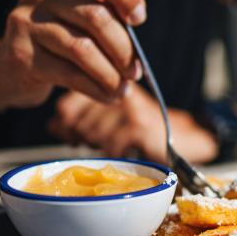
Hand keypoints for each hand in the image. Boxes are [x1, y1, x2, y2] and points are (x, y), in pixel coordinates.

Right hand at [0, 0, 145, 109]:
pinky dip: (96, 89)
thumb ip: (110, 20)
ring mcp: (26, 20)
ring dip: (111, 75)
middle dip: (124, 50)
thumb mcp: (84, 20)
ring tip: (123, 89)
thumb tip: (137, 52)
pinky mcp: (20, 52)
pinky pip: (68, 73)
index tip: (138, 19)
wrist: (10, 67)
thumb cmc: (62, 40)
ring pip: (82, 48)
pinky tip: (108, 97)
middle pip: (96, 16)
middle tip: (136, 72)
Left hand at [48, 88, 218, 163]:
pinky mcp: (140, 125)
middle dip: (80, 138)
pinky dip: (115, 155)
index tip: (69, 134)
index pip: (67, 105)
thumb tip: (52, 123)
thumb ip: (82, 115)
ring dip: (98, 148)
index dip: (65, 124)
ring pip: (92, 135)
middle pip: (78, 122)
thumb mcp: (110, 116)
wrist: (184, 136)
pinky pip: (111, 146)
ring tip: (110, 146)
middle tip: (89, 144)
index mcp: (106, 80)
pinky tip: (124, 152)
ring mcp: (129, 107)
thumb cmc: (141, 128)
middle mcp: (116, 89)